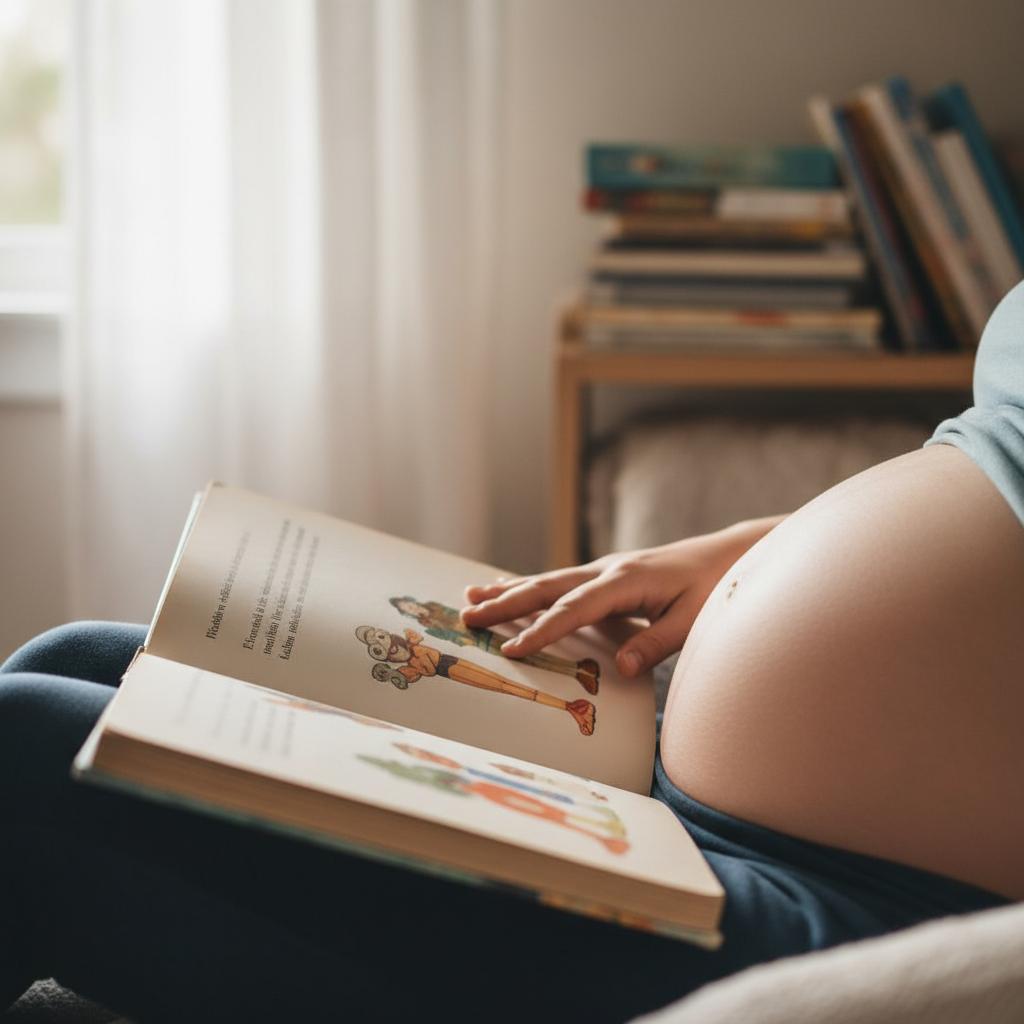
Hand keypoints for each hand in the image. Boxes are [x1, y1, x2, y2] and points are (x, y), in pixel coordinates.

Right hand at [462, 516, 783, 676]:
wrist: (732, 553)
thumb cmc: (717, 587)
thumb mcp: (695, 621)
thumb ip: (657, 643)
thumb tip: (622, 667)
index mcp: (627, 581)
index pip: (575, 608)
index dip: (542, 630)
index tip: (512, 648)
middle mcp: (610, 569)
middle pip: (549, 586)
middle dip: (506, 603)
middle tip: (467, 618)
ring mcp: (606, 568)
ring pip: (549, 579)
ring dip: (509, 589)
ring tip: (470, 596)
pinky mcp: (608, 574)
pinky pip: (560, 580)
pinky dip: (530, 584)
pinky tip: (510, 586)